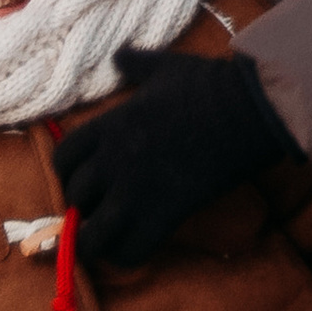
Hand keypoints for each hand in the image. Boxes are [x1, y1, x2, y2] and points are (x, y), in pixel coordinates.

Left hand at [55, 46, 290, 272]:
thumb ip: (135, 64)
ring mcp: (138, 192)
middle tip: (100, 204)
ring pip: (93, 234)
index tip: (85, 173)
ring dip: (95, 238)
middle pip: (75, 197)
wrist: (248, 111)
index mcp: (111, 126)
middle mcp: (115, 162)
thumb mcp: (165, 67)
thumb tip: (119, 55)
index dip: (69, 170)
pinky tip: (134, 244)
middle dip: (82, 204)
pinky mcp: (165, 215)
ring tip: (107, 235)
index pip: (63, 158)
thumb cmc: (208, 86)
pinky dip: (126, 255)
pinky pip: (129, 252)